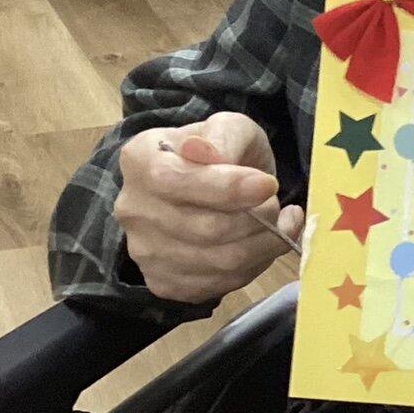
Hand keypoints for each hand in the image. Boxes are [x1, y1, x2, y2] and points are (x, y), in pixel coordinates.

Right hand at [115, 111, 305, 303]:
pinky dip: (256, 266)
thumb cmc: (220, 152)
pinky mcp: (165, 283)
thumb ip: (224, 136)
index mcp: (140, 159)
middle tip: (278, 204)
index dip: (227, 188)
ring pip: (220, 263)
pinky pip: (221, 284)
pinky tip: (263, 243)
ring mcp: (145, 252)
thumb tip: (209, 153)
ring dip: (265, 244)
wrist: (207, 186)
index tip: (268, 184)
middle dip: (258, 218)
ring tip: (280, 222)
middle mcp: (133, 209)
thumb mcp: (229, 127)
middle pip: (206, 229)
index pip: (176, 181)